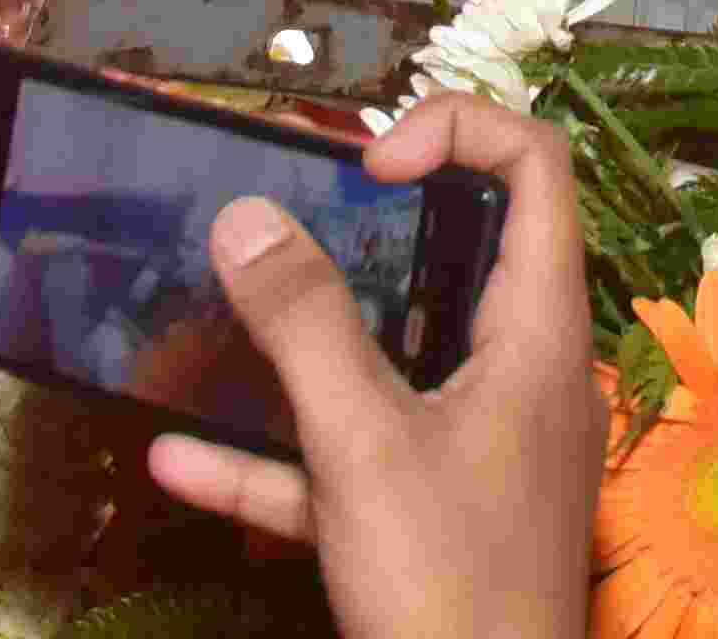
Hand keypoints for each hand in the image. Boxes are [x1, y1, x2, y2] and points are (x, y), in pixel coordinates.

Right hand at [144, 95, 602, 638]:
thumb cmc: (450, 585)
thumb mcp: (365, 442)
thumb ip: (304, 325)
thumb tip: (247, 217)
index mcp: (536, 334)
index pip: (534, 170)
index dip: (459, 132)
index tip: (366, 167)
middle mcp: (519, 379)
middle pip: (462, 258)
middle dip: (370, 232)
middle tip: (293, 220)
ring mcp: (477, 452)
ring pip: (392, 367)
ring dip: (303, 348)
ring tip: (219, 312)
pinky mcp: (430, 520)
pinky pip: (350, 467)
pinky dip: (275, 460)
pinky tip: (181, 456)